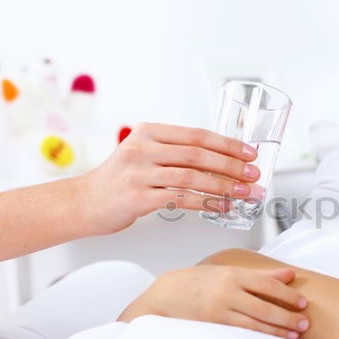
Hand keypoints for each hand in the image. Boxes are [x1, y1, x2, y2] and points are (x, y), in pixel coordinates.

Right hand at [75, 122, 265, 234]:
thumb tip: (221, 160)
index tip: (249, 153)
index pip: (197, 135)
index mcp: (149, 132)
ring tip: (245, 193)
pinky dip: (206, 203)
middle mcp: (143, 148)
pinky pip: (180, 199)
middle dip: (232, 165)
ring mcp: (139, 173)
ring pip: (192, 177)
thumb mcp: (144, 154)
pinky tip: (222, 206)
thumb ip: (176, 153)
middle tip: (253, 174)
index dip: (227, 144)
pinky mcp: (137, 198)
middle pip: (198, 155)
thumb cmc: (120, 180)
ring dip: (224, 186)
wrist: (84, 202)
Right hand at [116, 265, 309, 338]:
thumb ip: (260, 274)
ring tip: (295, 335)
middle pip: (265, 306)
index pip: (267, 284)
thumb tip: (289, 275)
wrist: (165, 294)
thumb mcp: (228, 270)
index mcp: (233, 274)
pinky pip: (241, 334)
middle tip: (306, 323)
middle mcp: (227, 291)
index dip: (288, 295)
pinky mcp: (212, 326)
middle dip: (288, 317)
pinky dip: (259, 338)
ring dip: (277, 331)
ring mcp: (219, 310)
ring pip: (255, 323)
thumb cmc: (199, 281)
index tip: (303, 303)